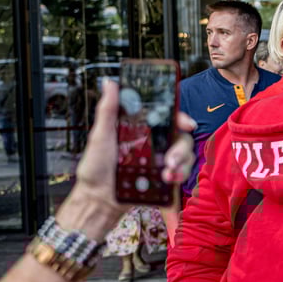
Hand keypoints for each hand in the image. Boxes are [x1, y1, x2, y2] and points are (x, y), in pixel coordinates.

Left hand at [73, 79, 195, 210]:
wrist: (98, 198)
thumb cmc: (96, 166)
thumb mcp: (101, 135)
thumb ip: (108, 110)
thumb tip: (110, 83)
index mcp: (142, 129)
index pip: (168, 118)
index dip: (181, 118)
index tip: (186, 124)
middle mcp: (154, 143)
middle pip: (181, 138)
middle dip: (182, 149)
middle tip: (171, 160)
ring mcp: (160, 160)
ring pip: (185, 156)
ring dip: (182, 164)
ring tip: (168, 174)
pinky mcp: (163, 177)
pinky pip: (181, 173)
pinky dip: (180, 176)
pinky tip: (170, 180)